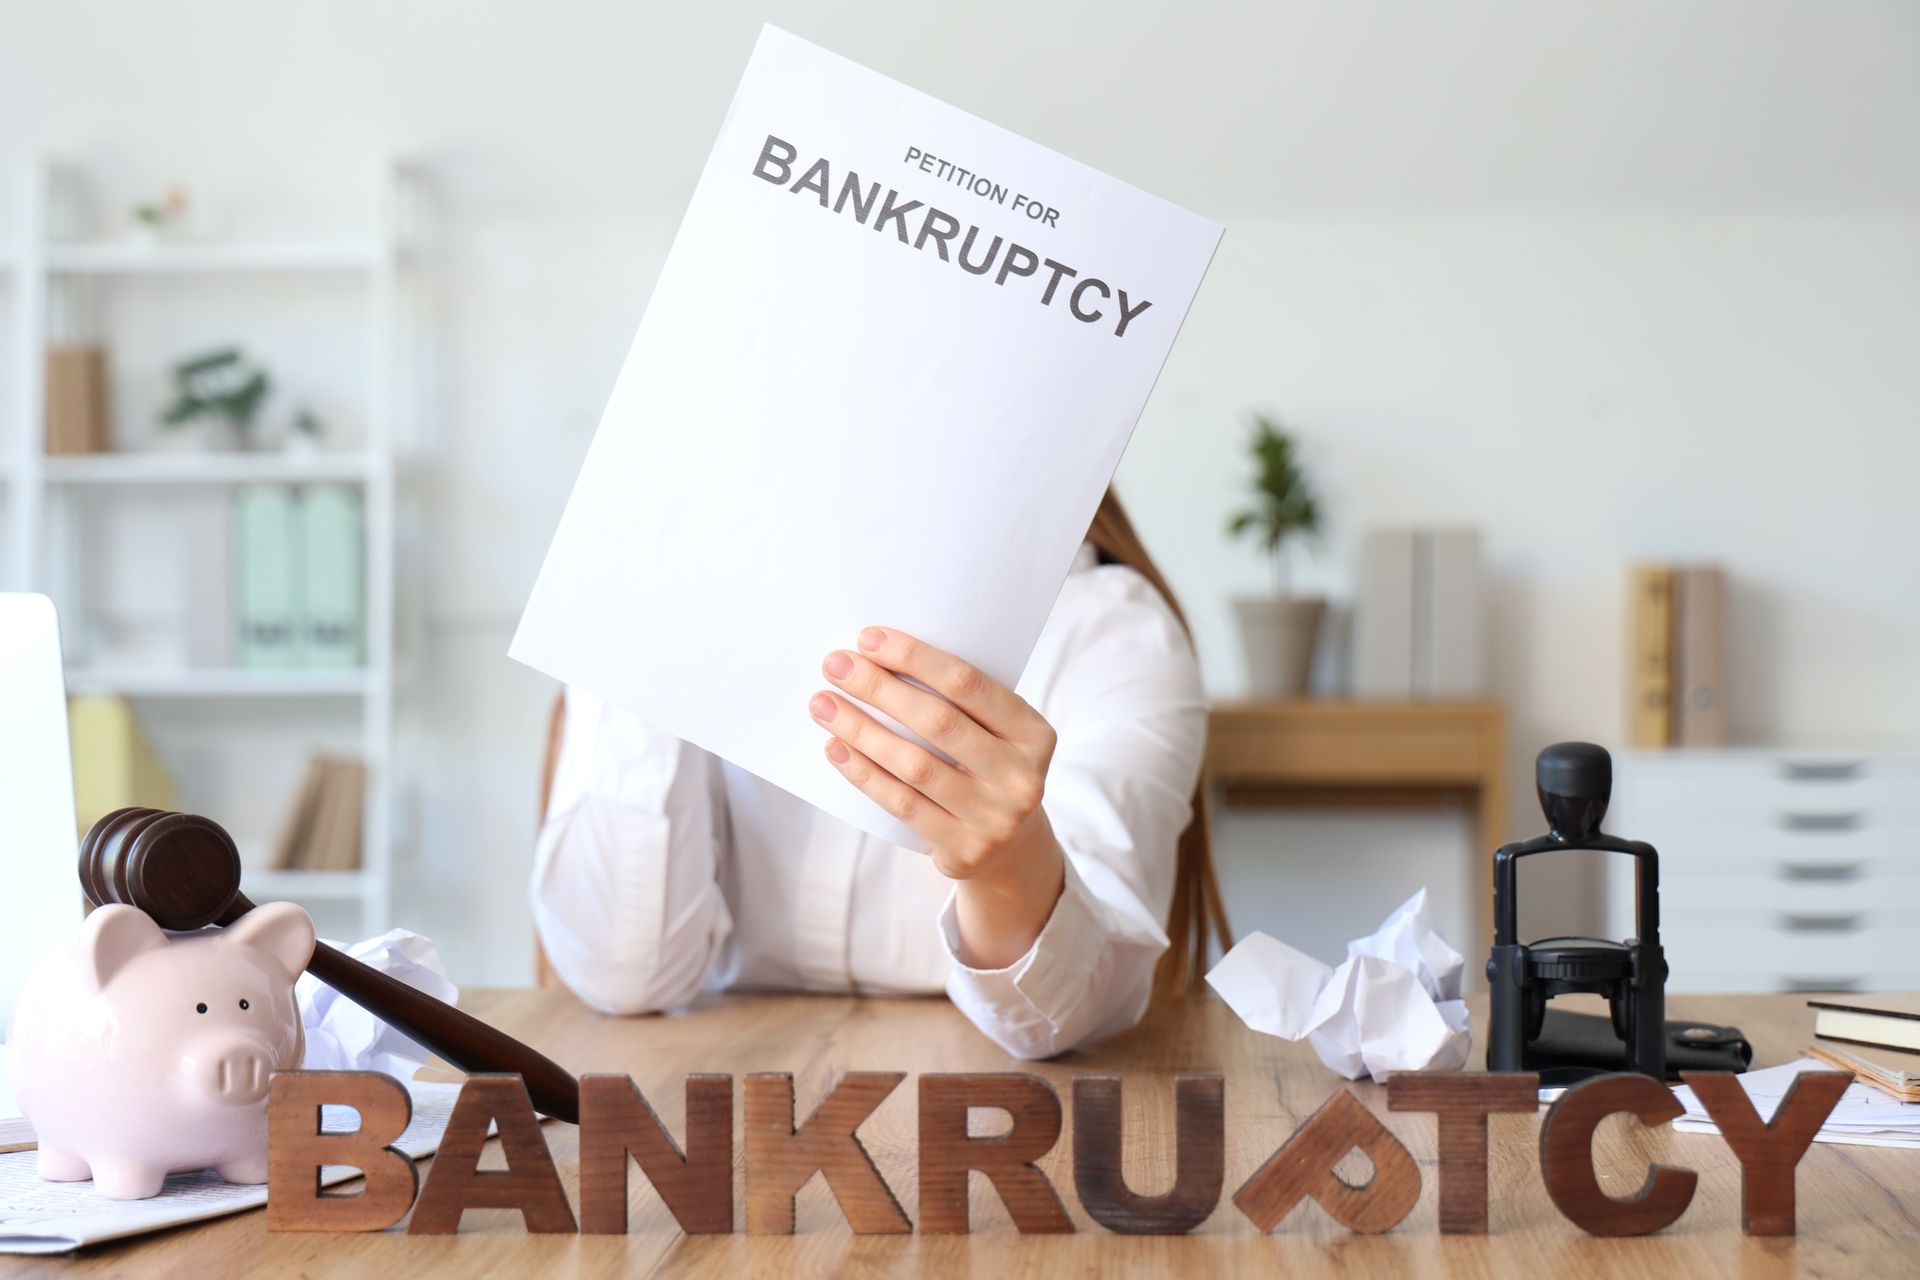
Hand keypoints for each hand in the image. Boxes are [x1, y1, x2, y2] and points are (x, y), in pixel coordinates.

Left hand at [810, 626, 1065, 967]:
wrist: (1012, 849)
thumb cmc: (988, 769)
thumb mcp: (997, 734)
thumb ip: (960, 704)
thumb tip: (880, 657)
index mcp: (1033, 732)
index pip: (968, 684)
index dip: (916, 658)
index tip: (869, 639)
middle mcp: (1021, 776)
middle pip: (938, 722)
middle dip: (880, 688)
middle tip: (836, 665)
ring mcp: (995, 817)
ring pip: (914, 765)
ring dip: (861, 729)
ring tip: (824, 705)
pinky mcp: (964, 849)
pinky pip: (902, 804)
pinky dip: (863, 773)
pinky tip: (835, 748)